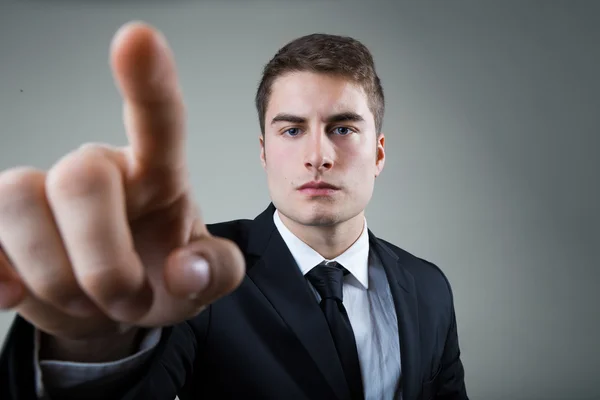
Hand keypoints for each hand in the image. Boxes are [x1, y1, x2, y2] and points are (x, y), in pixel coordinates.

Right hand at [0, 22, 244, 341]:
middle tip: (129, 300)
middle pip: (81, 179)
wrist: (114, 310)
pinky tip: (16, 294)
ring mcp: (43, 193)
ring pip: (16, 198)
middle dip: (106, 264)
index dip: (148, 80)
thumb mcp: (206, 277)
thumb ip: (217, 270)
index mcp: (156, 173)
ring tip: (85, 302)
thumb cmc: (161, 277)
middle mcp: (97, 169)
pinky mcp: (1, 227)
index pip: (158, 118)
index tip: (137, 37)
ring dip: (55, 275)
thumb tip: (183, 270)